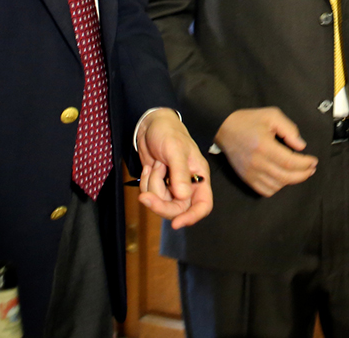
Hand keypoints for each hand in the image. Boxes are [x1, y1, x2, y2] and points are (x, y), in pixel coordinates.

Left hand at [135, 108, 212, 228]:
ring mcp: (172, 186)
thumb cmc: (168, 132)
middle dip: (161, 204)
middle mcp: (188, 185)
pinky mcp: (158, 185)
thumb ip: (180, 172)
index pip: (203, 205)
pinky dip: (145, 184)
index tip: (176, 223)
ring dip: (152, 186)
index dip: (192, 217)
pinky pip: (150, 195)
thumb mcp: (174, 149)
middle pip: (178, 209)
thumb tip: (183, 196)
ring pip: (161, 203)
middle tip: (146, 198)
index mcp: (199, 177)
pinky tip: (149, 167)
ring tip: (155, 165)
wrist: (150, 125)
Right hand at [215, 107, 317, 196]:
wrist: (225, 128)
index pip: (290, 162)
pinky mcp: (246, 178)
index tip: (313, 161)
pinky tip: (282, 178)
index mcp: (264, 146)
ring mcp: (250, 173)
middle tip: (311, 169)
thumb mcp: (272, 115)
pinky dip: (277, 187)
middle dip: (303, 175)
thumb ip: (289, 129)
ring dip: (291, 181)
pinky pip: (265, 191)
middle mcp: (257, 163)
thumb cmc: (249, 120)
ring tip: (298, 172)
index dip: (305, 164)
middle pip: (286, 177)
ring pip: (277, 186)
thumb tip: (301, 146)